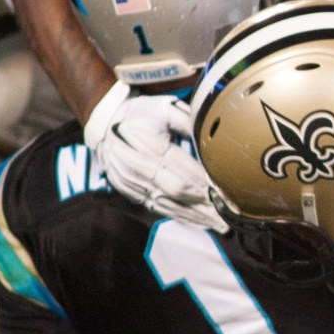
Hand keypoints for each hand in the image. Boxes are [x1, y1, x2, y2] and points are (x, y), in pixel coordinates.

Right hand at [84, 83, 229, 232]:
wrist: (103, 123)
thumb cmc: (140, 113)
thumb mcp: (164, 108)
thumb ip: (188, 122)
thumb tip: (213, 137)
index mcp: (149, 144)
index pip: (182, 168)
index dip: (204, 181)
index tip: (226, 191)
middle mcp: (139, 166)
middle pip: (177, 190)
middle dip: (204, 204)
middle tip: (229, 215)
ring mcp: (133, 182)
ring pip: (169, 203)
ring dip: (196, 216)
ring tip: (220, 225)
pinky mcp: (130, 192)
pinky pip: (158, 208)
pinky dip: (180, 216)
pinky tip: (199, 223)